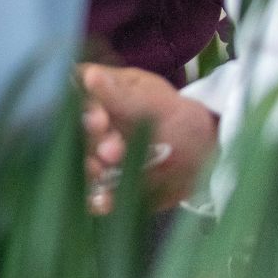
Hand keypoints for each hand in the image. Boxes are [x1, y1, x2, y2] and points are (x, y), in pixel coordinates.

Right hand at [79, 62, 218, 211]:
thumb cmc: (182, 119)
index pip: (73, 92)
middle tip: (113, 152)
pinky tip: (104, 201)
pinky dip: (96, 197)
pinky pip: (92, 191)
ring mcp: (94, 152)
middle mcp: (89, 121)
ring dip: (87, 168)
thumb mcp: (157, 103)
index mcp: (100, 91)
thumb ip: (123, 96)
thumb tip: (90, 77)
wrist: (207, 158)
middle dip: (89, 141)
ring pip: (77, 160)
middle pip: (70, 128)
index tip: (99, 120)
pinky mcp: (104, 181)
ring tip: (104, 174)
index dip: (79, 106)